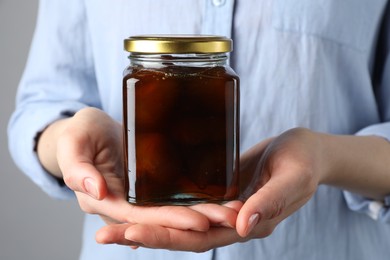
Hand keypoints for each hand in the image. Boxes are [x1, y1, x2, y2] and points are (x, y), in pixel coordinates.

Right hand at [38, 107, 238, 230]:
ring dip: (203, 212)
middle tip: (230, 217)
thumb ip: (78, 168)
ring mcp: (141, 197)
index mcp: (105, 201)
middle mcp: (126, 205)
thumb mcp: (73, 144)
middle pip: (164, 219)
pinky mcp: (152, 185)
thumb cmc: (78, 134)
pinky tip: (221, 195)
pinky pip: (176, 195)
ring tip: (234, 209)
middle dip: (197, 220)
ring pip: (173, 209)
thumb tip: (96, 191)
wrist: (91, 131)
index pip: (140, 218)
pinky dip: (197, 198)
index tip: (199, 221)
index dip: (169, 221)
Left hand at [97, 128, 323, 250]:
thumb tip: (242, 225)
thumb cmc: (304, 162)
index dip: (166, 237)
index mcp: (247, 223)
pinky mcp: (218, 191)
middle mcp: (230, 222)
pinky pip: (187, 203)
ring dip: (146, 221)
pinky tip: (140, 202)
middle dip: (143, 235)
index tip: (132, 232)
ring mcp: (222, 208)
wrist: (306, 152)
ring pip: (179, 221)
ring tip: (110, 220)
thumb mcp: (293, 178)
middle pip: (181, 235)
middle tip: (104, 234)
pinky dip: (163, 206)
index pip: (200, 239)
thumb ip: (271, 201)